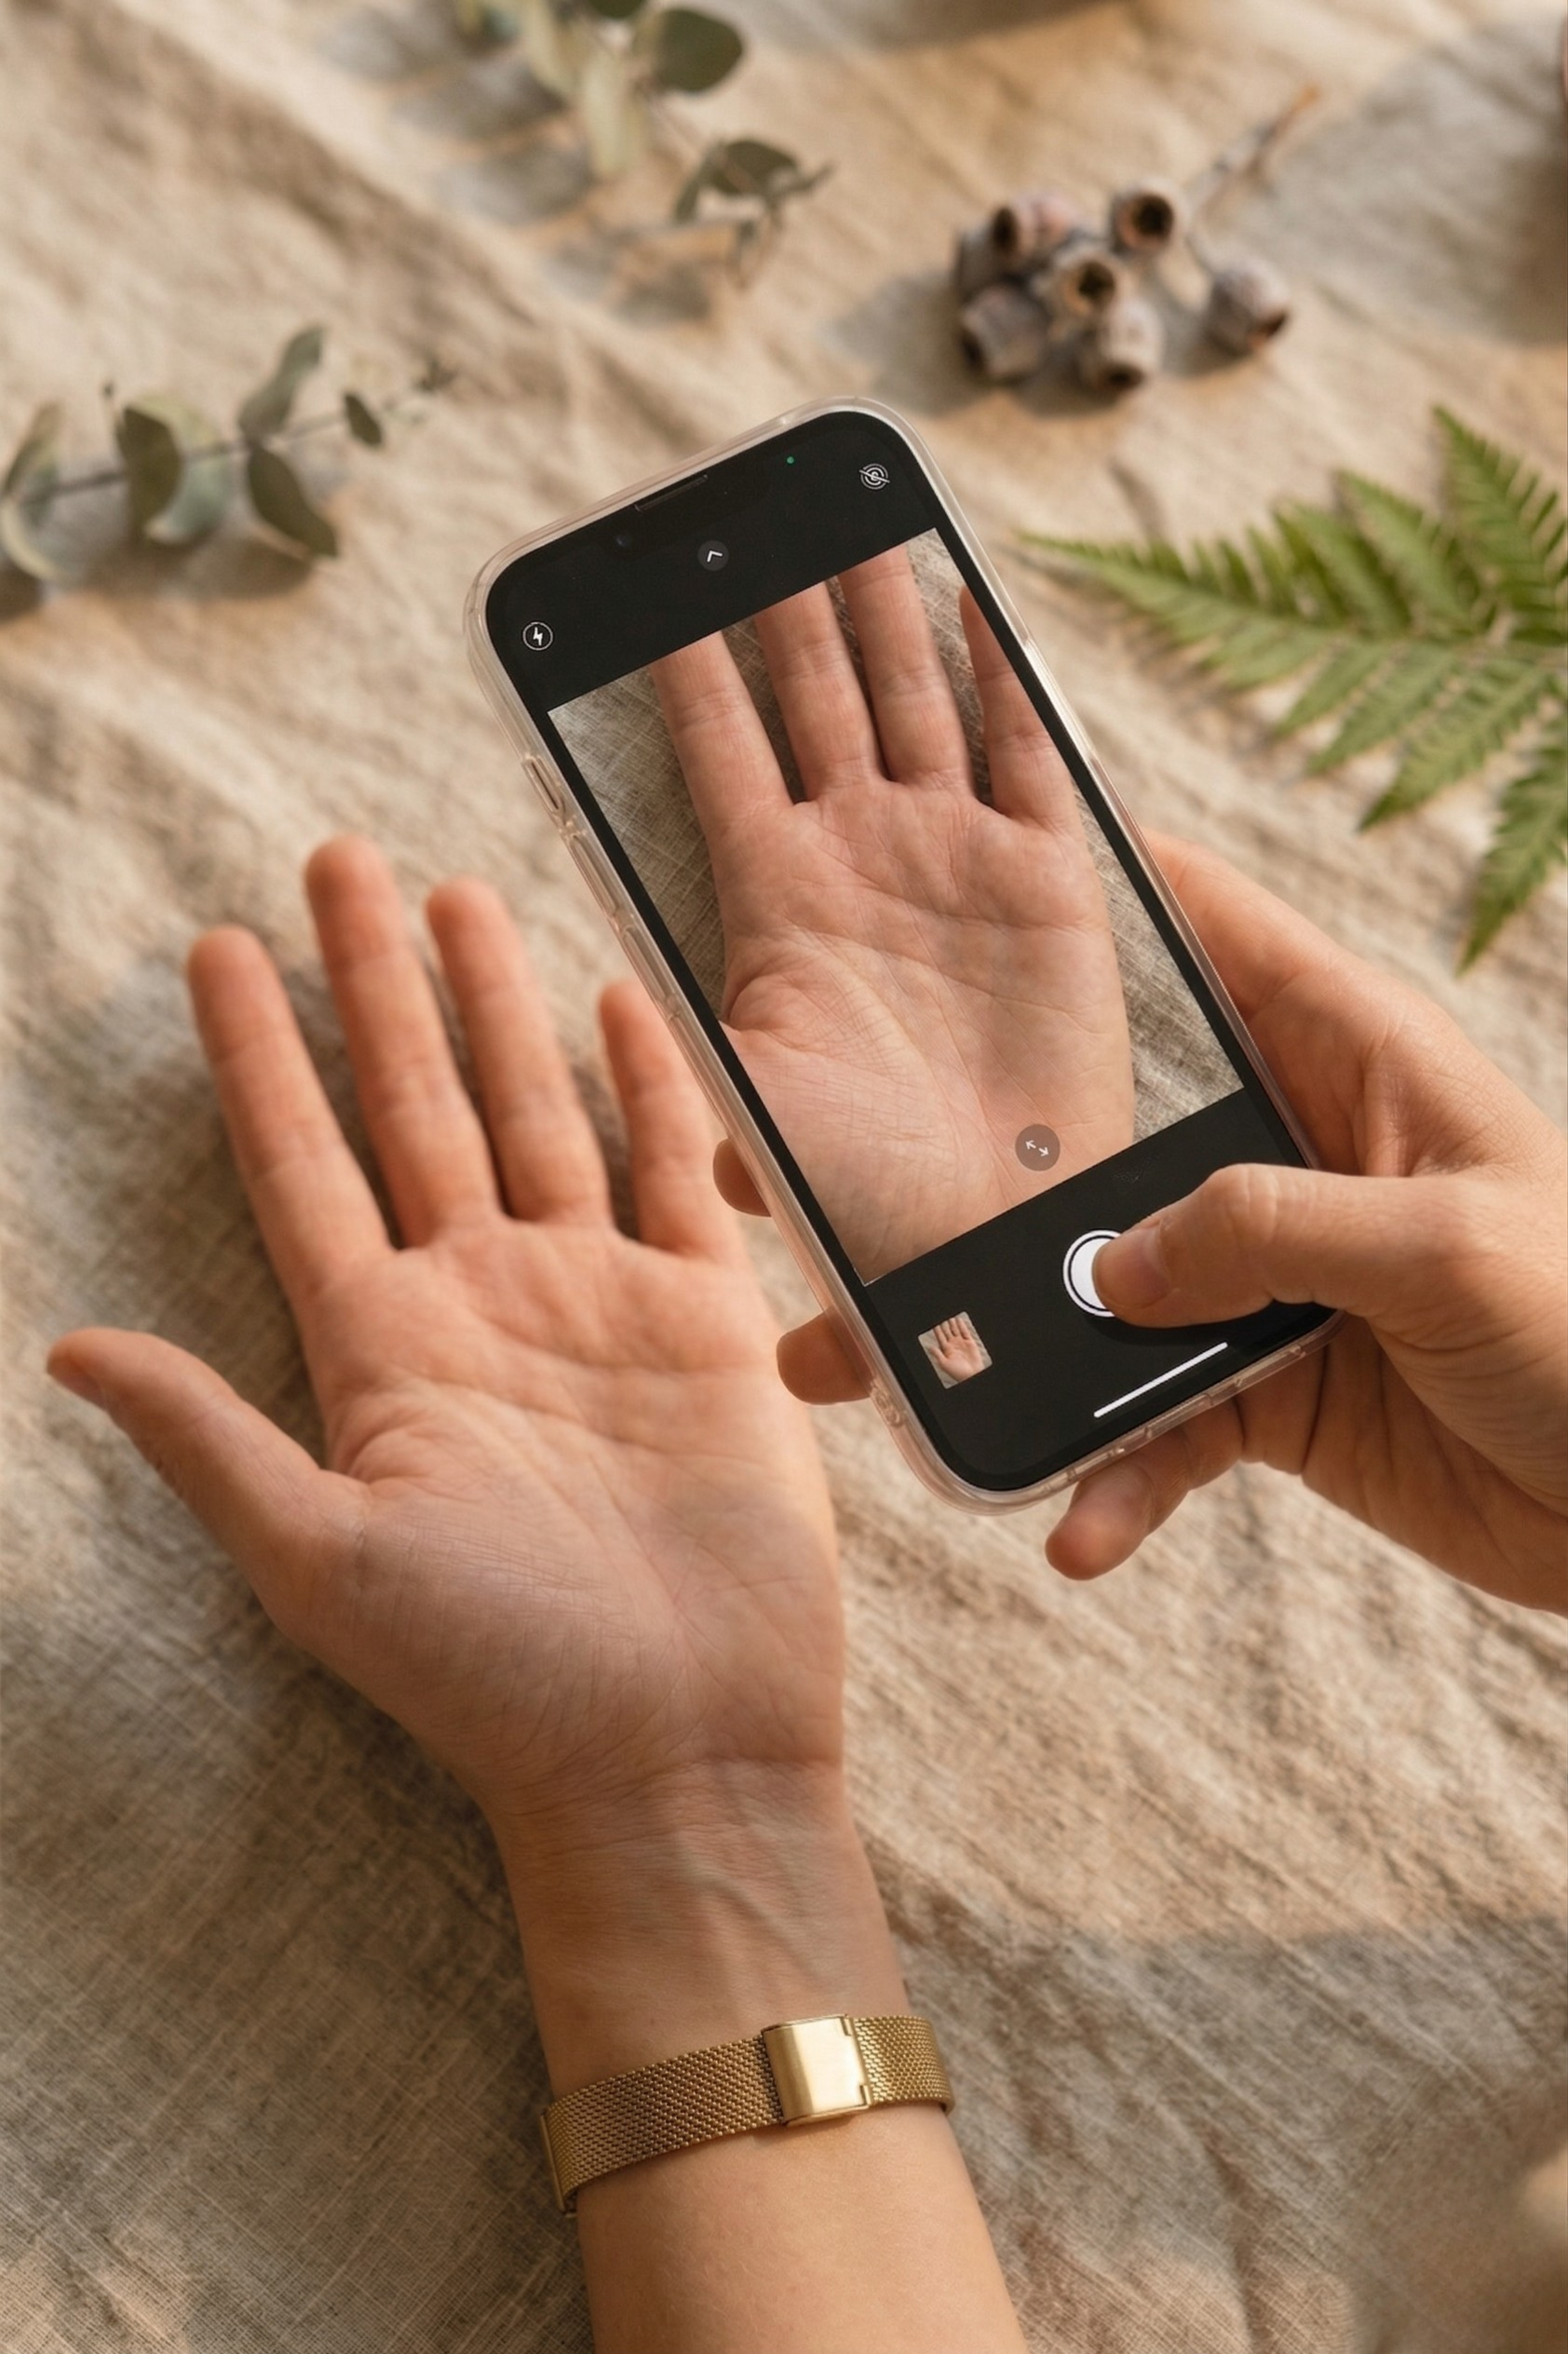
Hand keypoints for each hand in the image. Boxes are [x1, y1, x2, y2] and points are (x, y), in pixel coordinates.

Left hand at [48, 838, 1032, 2351]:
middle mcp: (480, 1304)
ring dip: (495, 1004)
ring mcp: (595, 1300)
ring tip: (457, 891)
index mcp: (380, 1350)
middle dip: (374, 983)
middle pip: (411, 1104)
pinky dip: (651, 1083)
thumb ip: (208, 1440)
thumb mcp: (326, 1559)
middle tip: (336, 859)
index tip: (218, 948)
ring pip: (534, 1112)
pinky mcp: (705, 1321)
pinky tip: (615, 998)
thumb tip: (60, 1346)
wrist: (682, 1747)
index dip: (259, 1056)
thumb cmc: (497, 1675)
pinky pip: (673, 1170)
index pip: (301, 1163)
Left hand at [652, 548, 1133, 1277]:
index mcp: (775, 899)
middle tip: (758, 517)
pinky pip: (1025, 750)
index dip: (686, 671)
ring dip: (882, 614)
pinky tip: (973, 597)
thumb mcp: (755, 1112)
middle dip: (785, 609)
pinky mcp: (1046, 877)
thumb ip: (696, 1043)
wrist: (998, 1239)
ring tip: (851, 527)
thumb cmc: (869, 1200)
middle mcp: (860, 859)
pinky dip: (1003, 673)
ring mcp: (952, 858)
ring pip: (909, 699)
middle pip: (811, 698)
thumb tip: (625, 1009)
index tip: (648, 593)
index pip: (719, 750)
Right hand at [776, 834, 1567, 1612]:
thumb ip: (1265, 1232)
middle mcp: (1289, 1151)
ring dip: (1007, 1351)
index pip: (1205, 932)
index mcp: (1349, 1055)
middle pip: (1106, 1134)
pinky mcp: (1270, 1390)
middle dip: (977, 1172)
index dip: (1090, 893)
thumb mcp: (1440, 1248)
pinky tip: (1078, 1530)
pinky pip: (1159, 1426)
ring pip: (1101, 1296)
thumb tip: (1111, 1266)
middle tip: (834, 1192)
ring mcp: (1272, 1277)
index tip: (950, 889)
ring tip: (888, 1392)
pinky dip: (1114, 1477)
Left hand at [923, 1315, 989, 1386]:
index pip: (940, 1337)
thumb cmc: (957, 1372)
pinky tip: (958, 1320)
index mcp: (946, 1350)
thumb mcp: (944, 1364)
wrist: (972, 1375)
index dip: (937, 1331)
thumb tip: (929, 1347)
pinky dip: (962, 1325)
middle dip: (944, 1325)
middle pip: (947, 1332)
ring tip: (949, 1318)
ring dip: (952, 1324)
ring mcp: (961, 1343)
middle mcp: (953, 1345)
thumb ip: (937, 1354)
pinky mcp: (970, 1342)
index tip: (935, 1324)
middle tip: (942, 1319)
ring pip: (955, 1330)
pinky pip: (965, 1332)